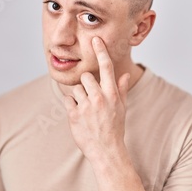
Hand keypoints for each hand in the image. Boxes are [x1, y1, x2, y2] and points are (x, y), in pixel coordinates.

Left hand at [64, 36, 130, 161]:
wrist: (106, 151)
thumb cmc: (115, 129)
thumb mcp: (122, 108)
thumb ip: (121, 90)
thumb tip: (124, 75)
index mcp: (112, 94)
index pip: (106, 67)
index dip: (101, 51)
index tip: (96, 40)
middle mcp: (99, 97)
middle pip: (86, 77)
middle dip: (86, 84)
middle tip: (91, 98)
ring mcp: (86, 106)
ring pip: (76, 89)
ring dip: (79, 96)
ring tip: (86, 110)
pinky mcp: (73, 115)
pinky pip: (68, 100)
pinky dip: (72, 106)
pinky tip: (79, 116)